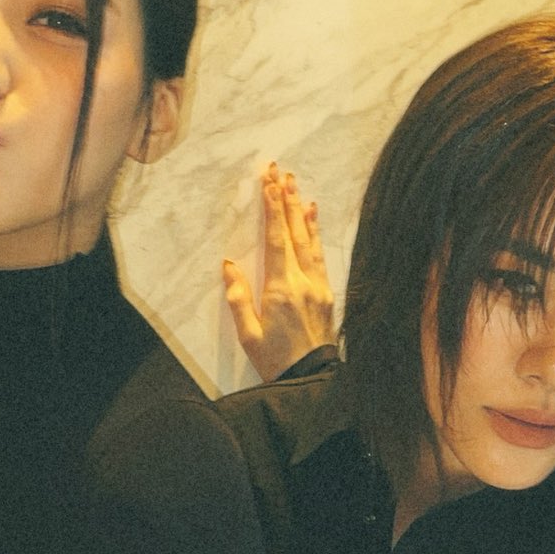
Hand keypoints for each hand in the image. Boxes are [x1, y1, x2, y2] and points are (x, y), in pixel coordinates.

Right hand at [223, 162, 336, 380]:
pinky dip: (316, 234)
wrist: (311, 381)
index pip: (277, 242)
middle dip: (287, 201)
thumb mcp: (248, 334)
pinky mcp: (326, 294)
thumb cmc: (275, 361)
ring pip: (310, 242)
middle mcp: (303, 284)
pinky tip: (313, 219)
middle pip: (295, 234)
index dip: (273, 211)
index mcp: (281, 291)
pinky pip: (320, 256)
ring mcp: (318, 287)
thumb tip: (228, 266)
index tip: (269, 185)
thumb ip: (238, 298)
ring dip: (302, 212)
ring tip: (297, 187)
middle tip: (281, 172)